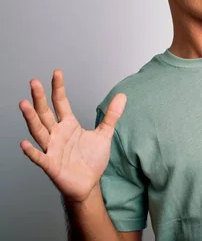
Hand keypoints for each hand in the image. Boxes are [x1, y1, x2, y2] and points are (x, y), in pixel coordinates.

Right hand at [19, 69, 125, 202]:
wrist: (89, 183)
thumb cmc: (91, 160)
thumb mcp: (104, 134)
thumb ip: (111, 115)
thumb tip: (122, 96)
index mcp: (68, 125)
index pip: (61, 102)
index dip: (58, 88)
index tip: (57, 72)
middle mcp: (57, 134)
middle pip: (45, 113)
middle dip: (39, 98)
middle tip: (33, 82)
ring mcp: (52, 149)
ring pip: (39, 131)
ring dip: (31, 119)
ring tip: (24, 104)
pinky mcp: (51, 165)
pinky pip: (39, 157)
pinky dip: (31, 151)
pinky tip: (24, 143)